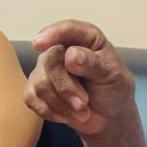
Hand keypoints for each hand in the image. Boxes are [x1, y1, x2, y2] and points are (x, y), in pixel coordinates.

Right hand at [25, 20, 136, 136]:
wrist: (108, 116)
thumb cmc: (113, 89)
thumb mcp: (114, 76)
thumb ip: (93, 63)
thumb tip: (70, 54)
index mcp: (86, 39)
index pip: (67, 29)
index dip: (52, 34)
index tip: (39, 44)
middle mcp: (62, 49)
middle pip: (51, 62)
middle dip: (67, 88)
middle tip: (83, 103)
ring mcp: (46, 69)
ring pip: (41, 84)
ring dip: (62, 104)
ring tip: (81, 112)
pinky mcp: (36, 89)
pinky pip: (32, 98)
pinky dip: (50, 111)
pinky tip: (66, 115)